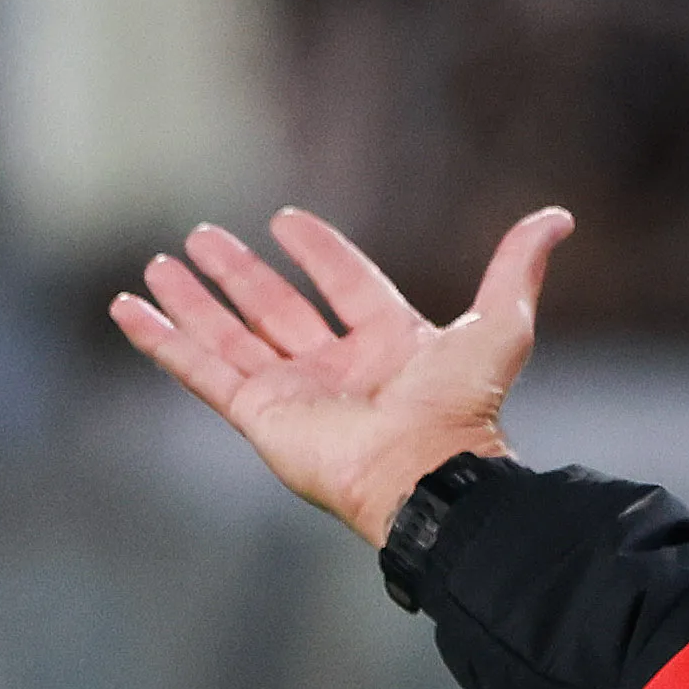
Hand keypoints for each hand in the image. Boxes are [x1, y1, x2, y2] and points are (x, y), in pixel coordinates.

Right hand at [110, 206, 575, 545]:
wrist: (426, 472)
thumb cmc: (462, 406)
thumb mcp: (499, 325)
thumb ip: (518, 268)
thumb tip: (558, 216)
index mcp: (391, 346)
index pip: (346, 285)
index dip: (320, 253)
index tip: (287, 220)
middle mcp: (338, 368)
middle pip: (277, 308)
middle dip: (239, 274)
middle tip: (202, 236)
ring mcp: (293, 392)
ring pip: (231, 335)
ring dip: (194, 299)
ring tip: (160, 261)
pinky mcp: (257, 414)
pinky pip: (198, 368)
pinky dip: (161, 338)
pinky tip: (129, 307)